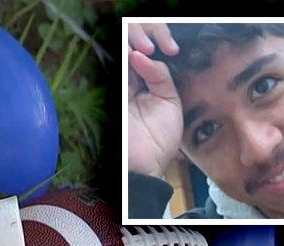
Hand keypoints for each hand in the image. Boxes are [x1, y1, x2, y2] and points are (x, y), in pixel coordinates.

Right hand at [127, 23, 182, 178]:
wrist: (146, 164)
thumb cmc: (161, 139)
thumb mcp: (171, 102)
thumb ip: (161, 76)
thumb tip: (143, 55)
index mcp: (148, 87)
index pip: (146, 59)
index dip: (150, 48)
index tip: (159, 44)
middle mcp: (133, 87)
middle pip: (133, 57)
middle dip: (140, 45)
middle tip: (148, 43)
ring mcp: (122, 91)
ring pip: (123, 61)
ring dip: (131, 50)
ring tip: (141, 47)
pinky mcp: (112, 97)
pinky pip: (117, 73)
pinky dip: (124, 61)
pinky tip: (132, 54)